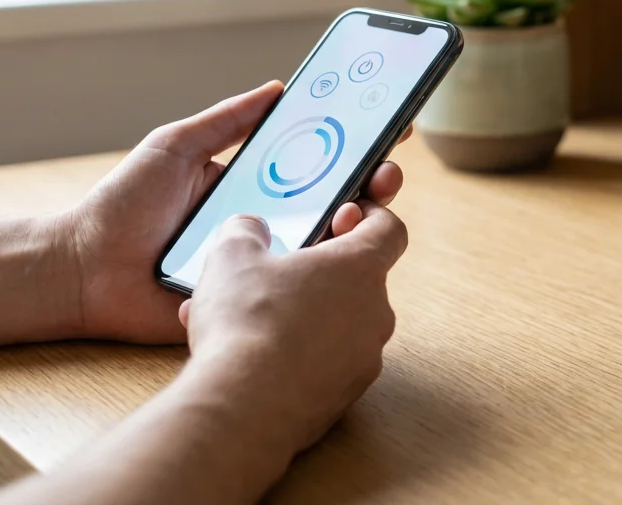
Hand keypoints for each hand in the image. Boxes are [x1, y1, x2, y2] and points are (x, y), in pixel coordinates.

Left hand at [56, 82, 410, 342]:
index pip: (317, 161)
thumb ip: (225, 120)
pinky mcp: (253, 301)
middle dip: (372, 183)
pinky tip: (338, 254)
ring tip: (360, 206)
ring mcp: (265, 264)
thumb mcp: (176, 146)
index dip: (356, 145)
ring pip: (327, 247)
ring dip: (355, 225)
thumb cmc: (122, 206)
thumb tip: (277, 88)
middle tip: (386, 171)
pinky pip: (296, 290)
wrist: (84, 271)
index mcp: (253, 185)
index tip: (390, 124)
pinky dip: (323, 274)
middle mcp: (268, 223)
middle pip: (336, 202)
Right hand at [180, 204, 406, 451]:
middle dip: (318, 270)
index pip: (389, 230)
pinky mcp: (343, 396)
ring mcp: (363, 359)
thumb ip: (245, 230)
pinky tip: (246, 355)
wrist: (244, 409)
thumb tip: (248, 230)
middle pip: (357, 279)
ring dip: (298, 313)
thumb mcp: (233, 255)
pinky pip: (322, 362)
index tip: (348, 211)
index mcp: (360, 268)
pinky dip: (293, 352)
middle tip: (279, 268)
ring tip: (243, 317)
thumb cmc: (248, 322)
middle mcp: (374, 313)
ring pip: (334, 323)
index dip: (371, 215)